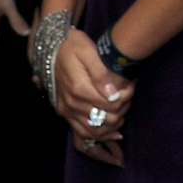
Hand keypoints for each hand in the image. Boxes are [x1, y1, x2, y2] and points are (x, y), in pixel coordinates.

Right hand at [55, 28, 130, 162]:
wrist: (51, 48)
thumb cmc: (72, 45)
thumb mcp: (87, 50)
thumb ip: (101, 72)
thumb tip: (113, 94)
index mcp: (79, 88)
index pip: (111, 104)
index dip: (126, 97)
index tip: (131, 85)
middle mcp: (72, 104)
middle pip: (106, 118)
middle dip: (123, 109)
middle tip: (129, 95)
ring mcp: (67, 111)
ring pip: (96, 131)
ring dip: (114, 125)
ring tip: (123, 111)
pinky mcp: (66, 114)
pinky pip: (83, 133)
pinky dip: (100, 136)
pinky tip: (114, 132)